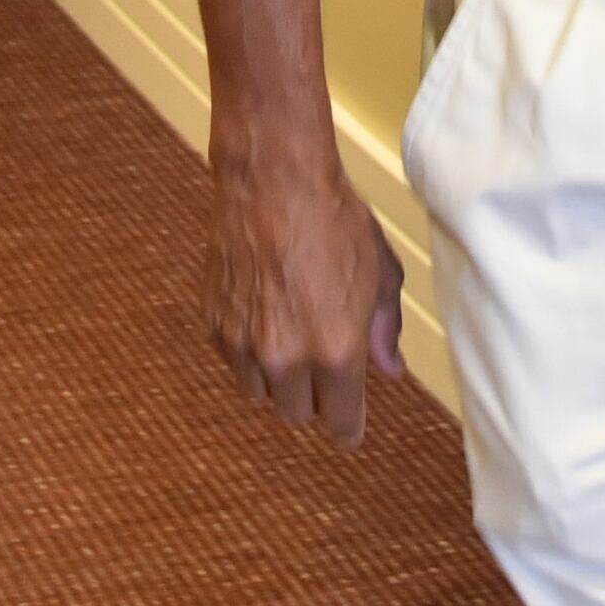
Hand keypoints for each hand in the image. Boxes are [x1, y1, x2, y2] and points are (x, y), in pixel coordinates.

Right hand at [205, 146, 405, 445]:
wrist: (274, 178)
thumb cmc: (334, 218)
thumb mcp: (380, 272)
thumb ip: (385, 329)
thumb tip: (389, 368)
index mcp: (336, 353)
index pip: (341, 427)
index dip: (349, 423)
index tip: (349, 416)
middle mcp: (287, 359)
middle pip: (297, 415)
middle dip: (312, 396)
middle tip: (321, 360)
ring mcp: (245, 344)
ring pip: (261, 393)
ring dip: (277, 376)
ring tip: (290, 333)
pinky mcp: (215, 325)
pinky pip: (234, 360)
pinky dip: (248, 349)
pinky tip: (263, 311)